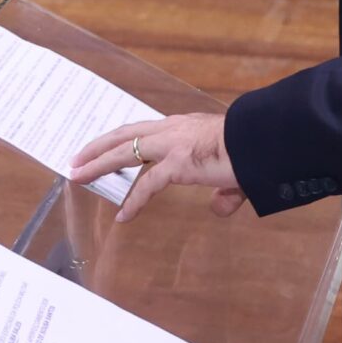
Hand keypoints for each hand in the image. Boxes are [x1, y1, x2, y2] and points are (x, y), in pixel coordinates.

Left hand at [67, 114, 242, 223]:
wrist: (264, 141)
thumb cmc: (254, 150)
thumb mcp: (235, 171)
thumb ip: (225, 191)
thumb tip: (219, 208)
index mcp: (184, 126)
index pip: (144, 131)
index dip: (122, 140)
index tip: (105, 148)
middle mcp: (173, 130)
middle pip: (124, 135)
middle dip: (97, 146)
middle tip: (77, 158)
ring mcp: (173, 145)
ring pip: (125, 152)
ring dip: (98, 164)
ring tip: (78, 175)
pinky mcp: (179, 164)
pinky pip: (148, 185)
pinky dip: (133, 201)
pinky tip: (123, 216)